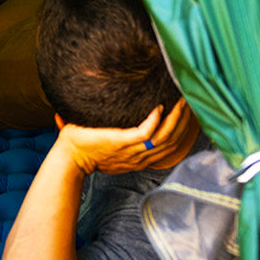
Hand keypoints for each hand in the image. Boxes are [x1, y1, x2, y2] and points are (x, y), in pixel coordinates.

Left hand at [57, 98, 192, 175]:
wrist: (68, 158)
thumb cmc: (85, 149)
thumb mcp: (109, 145)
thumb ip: (120, 134)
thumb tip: (120, 111)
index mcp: (139, 158)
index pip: (169, 146)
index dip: (182, 131)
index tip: (188, 114)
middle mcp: (139, 156)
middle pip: (172, 141)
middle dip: (185, 122)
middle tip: (191, 102)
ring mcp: (131, 150)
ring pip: (164, 137)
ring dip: (175, 119)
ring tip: (182, 102)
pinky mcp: (120, 142)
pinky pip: (145, 133)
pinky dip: (154, 121)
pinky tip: (159, 108)